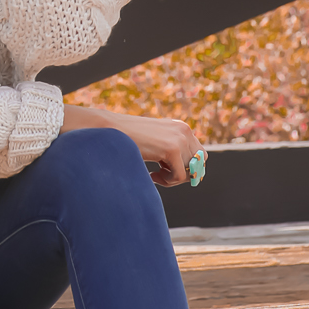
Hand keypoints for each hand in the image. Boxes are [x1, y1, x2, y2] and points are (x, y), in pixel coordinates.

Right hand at [60, 104, 202, 186]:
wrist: (108, 130)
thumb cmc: (127, 139)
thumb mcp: (155, 142)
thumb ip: (172, 151)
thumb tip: (193, 176)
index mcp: (181, 128)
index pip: (200, 155)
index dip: (187, 168)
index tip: (167, 172)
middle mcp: (184, 130)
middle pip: (199, 163)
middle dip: (183, 173)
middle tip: (162, 175)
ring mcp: (179, 138)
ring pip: (190, 171)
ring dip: (173, 178)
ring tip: (154, 175)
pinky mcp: (171, 148)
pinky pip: (179, 176)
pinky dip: (166, 181)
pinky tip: (151, 175)